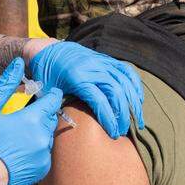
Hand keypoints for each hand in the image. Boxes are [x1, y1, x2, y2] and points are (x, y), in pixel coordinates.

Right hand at [0, 58, 62, 184]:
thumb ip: (5, 84)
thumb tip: (18, 64)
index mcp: (32, 120)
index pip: (53, 100)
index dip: (50, 94)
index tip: (45, 93)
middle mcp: (43, 138)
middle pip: (51, 118)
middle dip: (43, 113)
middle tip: (25, 114)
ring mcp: (44, 155)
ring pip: (48, 136)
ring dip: (39, 132)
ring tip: (19, 134)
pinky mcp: (41, 170)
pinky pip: (44, 153)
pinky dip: (36, 149)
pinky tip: (19, 150)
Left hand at [28, 41, 143, 138]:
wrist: (47, 51)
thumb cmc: (46, 77)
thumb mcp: (49, 93)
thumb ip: (61, 109)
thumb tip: (74, 127)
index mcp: (76, 77)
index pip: (100, 100)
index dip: (109, 118)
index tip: (113, 133)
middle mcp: (91, 67)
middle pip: (116, 92)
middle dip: (123, 114)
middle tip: (123, 130)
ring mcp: (101, 61)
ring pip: (125, 81)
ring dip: (133, 102)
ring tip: (136, 119)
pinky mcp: (106, 59)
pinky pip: (126, 70)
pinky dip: (135, 85)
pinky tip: (137, 99)